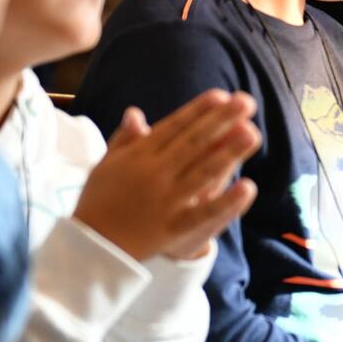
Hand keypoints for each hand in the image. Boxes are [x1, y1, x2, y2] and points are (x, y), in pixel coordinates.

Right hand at [73, 90, 260, 260]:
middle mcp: (153, 173)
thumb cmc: (99, 201)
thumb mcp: (106, 165)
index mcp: (138, 156)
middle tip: (247, 101)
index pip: (174, 128)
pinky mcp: (172, 226)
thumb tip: (136, 113)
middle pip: (193, 143)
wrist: (89, 246)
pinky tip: (248, 187)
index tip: (221, 95)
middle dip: (220, 121)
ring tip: (253, 133)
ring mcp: (165, 200)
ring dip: (228, 152)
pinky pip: (203, 212)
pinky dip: (226, 200)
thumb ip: (125, 139)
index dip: (198, 111)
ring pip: (202, 171)